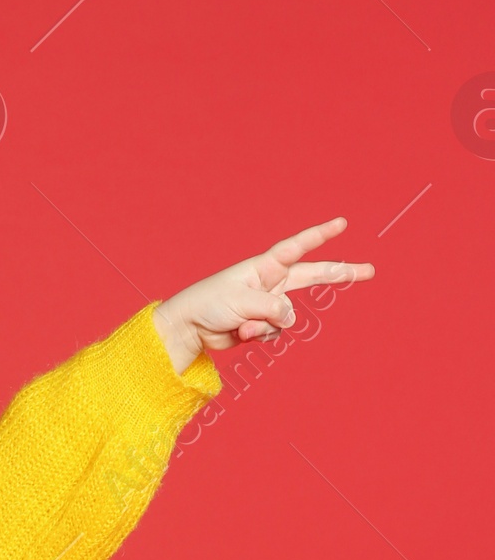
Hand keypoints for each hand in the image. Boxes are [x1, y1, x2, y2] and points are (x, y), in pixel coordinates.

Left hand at [151, 218, 374, 373]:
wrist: (190, 328)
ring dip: (264, 325)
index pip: (298, 246)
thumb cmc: (210, 303)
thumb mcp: (242, 301)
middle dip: (341, 273)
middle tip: (369, 271)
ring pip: (286, 318)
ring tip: (241, 323)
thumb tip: (292, 318)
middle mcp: (270, 282)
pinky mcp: (262, 324)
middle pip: (313, 276)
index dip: (320, 235)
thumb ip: (272, 308)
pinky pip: (273, 333)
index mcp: (265, 266)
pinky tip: (240, 333)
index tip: (342, 223)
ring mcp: (268, 304)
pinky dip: (258, 336)